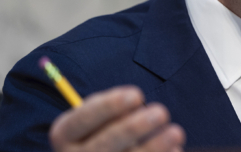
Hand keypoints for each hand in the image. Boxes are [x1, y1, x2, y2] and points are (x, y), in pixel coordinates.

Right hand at [49, 85, 184, 151]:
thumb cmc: (105, 130)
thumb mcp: (99, 117)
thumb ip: (112, 110)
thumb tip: (134, 108)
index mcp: (64, 134)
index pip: (82, 119)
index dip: (109, 106)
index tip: (137, 94)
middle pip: (105, 144)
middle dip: (134, 127)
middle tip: (161, 112)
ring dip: (154, 147)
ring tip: (176, 132)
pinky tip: (175, 150)